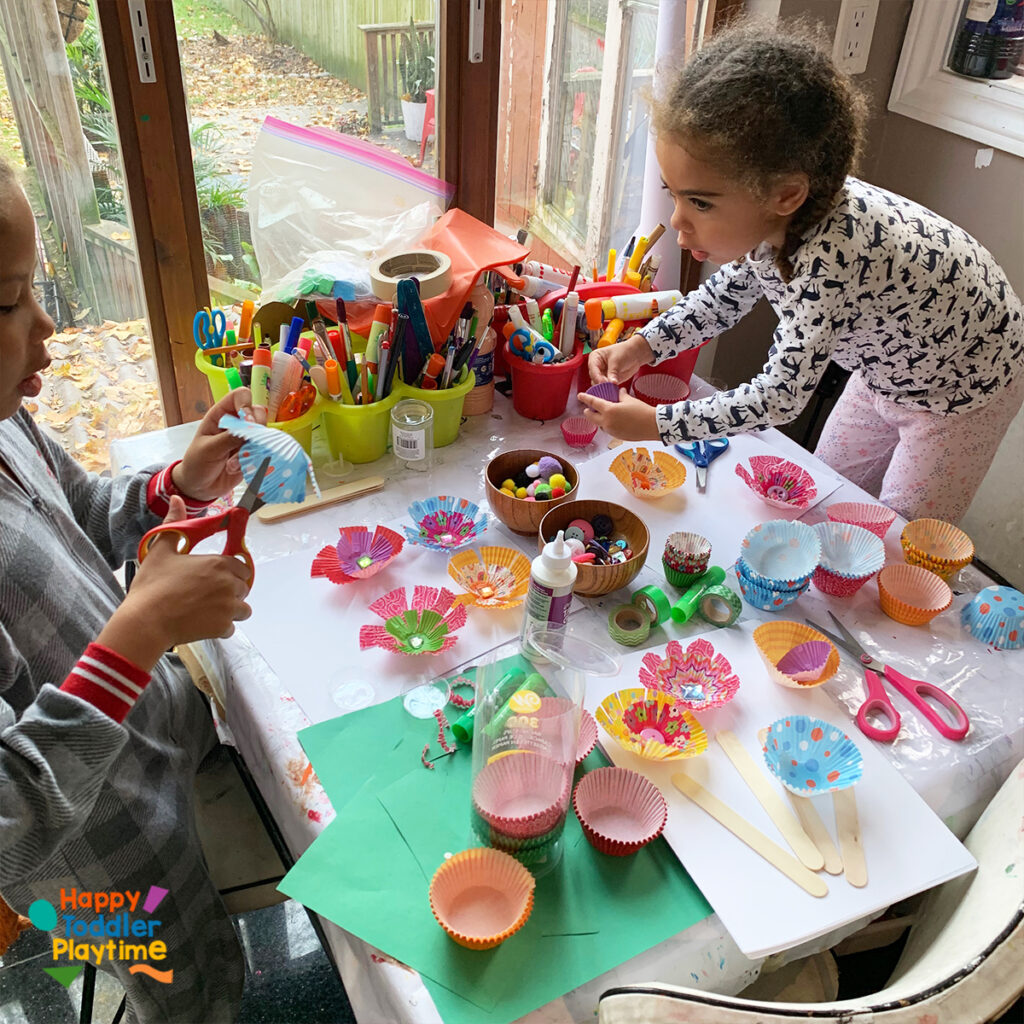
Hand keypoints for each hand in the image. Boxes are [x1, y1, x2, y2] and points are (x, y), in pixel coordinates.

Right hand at [96, 496, 253, 670]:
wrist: (146, 621)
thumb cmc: (153, 585)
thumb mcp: (161, 551)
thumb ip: (174, 525)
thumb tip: (178, 500)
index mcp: (218, 564)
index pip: (242, 566)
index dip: (230, 572)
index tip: (215, 577)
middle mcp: (229, 584)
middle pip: (243, 587)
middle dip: (230, 590)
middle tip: (206, 594)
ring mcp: (229, 607)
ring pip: (242, 609)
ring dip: (230, 610)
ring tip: (206, 609)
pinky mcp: (223, 627)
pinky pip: (231, 627)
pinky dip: (220, 627)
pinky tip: (201, 623)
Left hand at [173, 388, 266, 501]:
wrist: (200, 487)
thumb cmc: (197, 464)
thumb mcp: (208, 449)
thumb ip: (228, 438)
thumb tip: (249, 429)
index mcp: (221, 415)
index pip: (240, 396)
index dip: (246, 405)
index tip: (247, 421)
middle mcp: (236, 423)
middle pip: (258, 412)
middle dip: (256, 427)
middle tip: (247, 441)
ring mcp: (246, 439)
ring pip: (264, 433)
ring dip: (254, 447)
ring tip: (236, 462)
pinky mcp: (253, 454)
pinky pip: (264, 451)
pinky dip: (256, 460)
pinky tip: (240, 468)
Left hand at [577, 390, 659, 441]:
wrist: (653, 425)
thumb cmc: (642, 411)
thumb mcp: (629, 400)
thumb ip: (620, 395)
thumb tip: (619, 391)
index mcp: (609, 410)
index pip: (593, 403)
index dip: (585, 398)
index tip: (579, 395)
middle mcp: (607, 422)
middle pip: (591, 417)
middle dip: (588, 411)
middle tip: (588, 408)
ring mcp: (611, 430)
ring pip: (599, 424)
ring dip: (598, 419)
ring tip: (603, 414)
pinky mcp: (616, 436)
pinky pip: (607, 429)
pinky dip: (607, 424)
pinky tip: (614, 420)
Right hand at [587, 334, 653, 385]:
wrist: (635, 354)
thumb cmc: (625, 352)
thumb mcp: (616, 361)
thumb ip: (612, 373)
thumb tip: (611, 383)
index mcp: (595, 358)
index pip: (593, 369)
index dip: (597, 376)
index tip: (603, 382)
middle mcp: (596, 367)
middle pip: (594, 378)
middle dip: (601, 383)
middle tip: (608, 386)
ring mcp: (602, 374)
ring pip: (598, 384)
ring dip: (604, 387)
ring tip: (612, 388)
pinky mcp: (608, 380)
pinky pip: (605, 387)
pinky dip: (609, 389)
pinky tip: (614, 390)